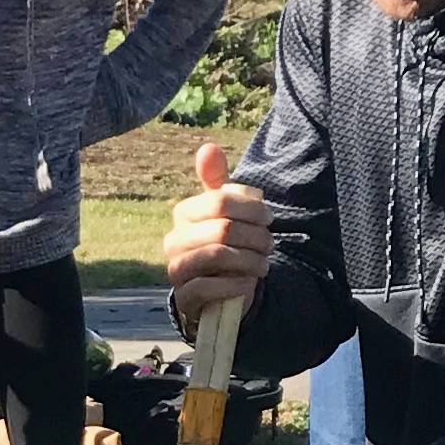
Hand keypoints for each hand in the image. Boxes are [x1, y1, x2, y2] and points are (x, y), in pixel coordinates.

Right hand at [165, 138, 270, 317]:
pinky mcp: (184, 297)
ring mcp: (176, 269)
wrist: (216, 290)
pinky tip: (249, 283)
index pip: (220, 201)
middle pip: (222, 228)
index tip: (269, 218)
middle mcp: (174, 239)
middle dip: (255, 237)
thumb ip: (219, 183)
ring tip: (264, 264)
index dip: (252, 209)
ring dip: (249, 260)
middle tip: (270, 245)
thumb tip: (208, 147)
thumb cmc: (224, 244)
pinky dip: (237, 285)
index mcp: (184, 213)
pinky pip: (210, 286)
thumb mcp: (224, 213)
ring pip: (217, 255)